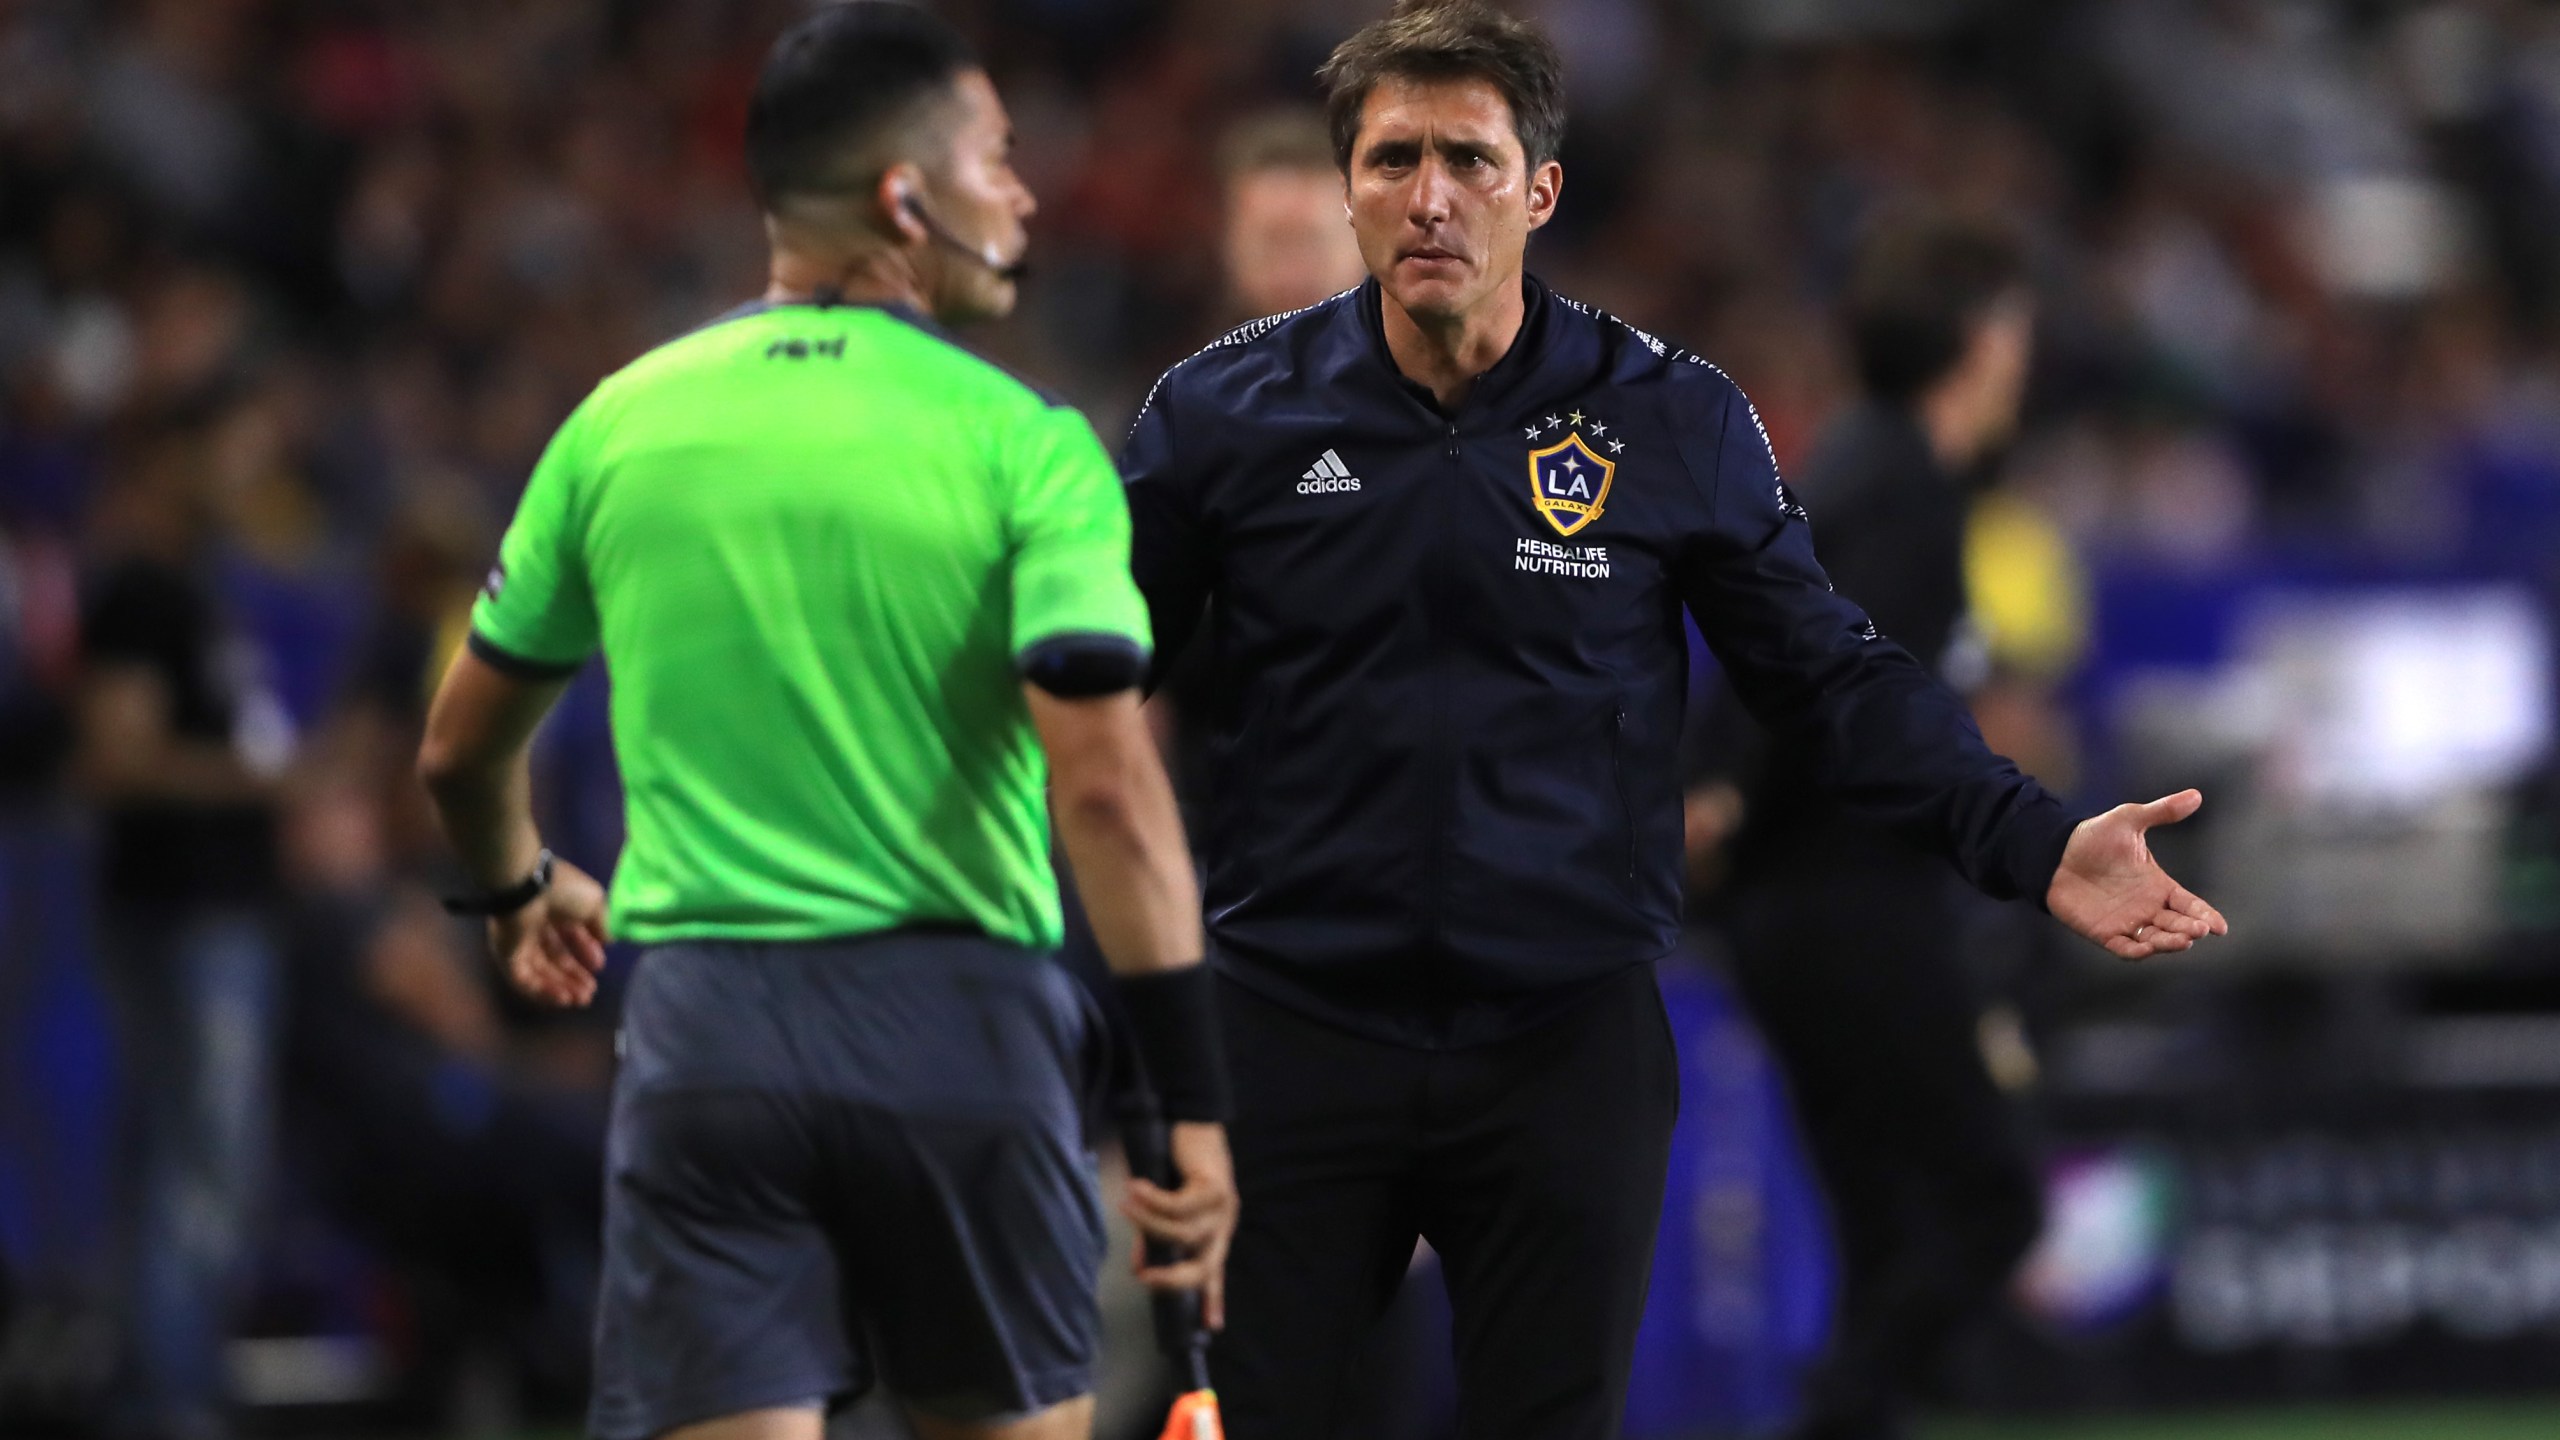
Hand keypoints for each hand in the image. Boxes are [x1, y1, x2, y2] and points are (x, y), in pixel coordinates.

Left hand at [489, 857, 609, 1005]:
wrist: (528, 887)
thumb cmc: (562, 890)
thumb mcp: (594, 903)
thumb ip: (601, 925)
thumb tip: (608, 942)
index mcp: (554, 911)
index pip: (570, 937)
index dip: (585, 952)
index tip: (599, 967)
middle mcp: (536, 928)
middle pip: (555, 959)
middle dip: (573, 977)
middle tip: (589, 993)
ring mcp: (519, 944)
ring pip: (541, 972)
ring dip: (561, 987)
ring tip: (580, 1000)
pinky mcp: (507, 956)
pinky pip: (525, 979)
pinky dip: (543, 991)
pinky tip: (562, 999)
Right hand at [1121, 1120, 1238, 1329]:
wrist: (1193, 1118)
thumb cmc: (1175, 1162)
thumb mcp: (1162, 1204)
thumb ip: (1154, 1236)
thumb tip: (1139, 1266)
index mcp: (1213, 1232)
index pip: (1213, 1272)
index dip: (1212, 1300)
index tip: (1210, 1328)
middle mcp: (1222, 1224)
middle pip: (1205, 1265)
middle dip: (1174, 1278)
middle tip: (1144, 1276)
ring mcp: (1223, 1207)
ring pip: (1184, 1232)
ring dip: (1150, 1222)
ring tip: (1124, 1206)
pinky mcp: (1216, 1186)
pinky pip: (1180, 1204)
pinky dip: (1154, 1201)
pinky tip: (1134, 1189)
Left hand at [2047, 790, 2227, 960]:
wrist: (2054, 853)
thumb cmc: (2093, 838)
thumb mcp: (2129, 820)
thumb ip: (2161, 811)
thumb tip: (2195, 795)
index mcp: (2158, 885)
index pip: (2189, 904)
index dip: (2206, 915)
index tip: (2220, 927)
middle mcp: (2147, 907)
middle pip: (2177, 925)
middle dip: (2190, 929)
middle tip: (2199, 929)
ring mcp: (2127, 922)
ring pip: (2155, 940)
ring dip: (2169, 943)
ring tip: (2180, 940)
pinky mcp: (2104, 932)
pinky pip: (2124, 948)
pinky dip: (2136, 952)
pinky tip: (2147, 949)